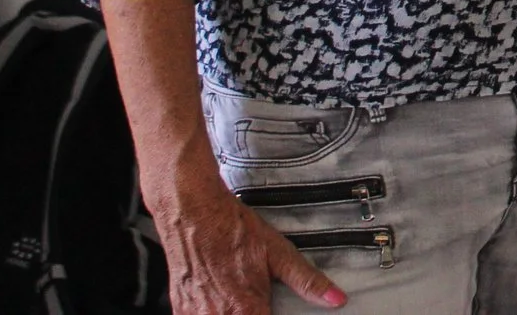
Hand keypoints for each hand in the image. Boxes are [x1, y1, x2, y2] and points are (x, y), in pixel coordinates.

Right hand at [153, 165, 342, 314]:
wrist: (192, 213)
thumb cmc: (234, 230)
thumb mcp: (277, 253)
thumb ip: (306, 281)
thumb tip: (337, 299)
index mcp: (246, 310)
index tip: (272, 309)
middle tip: (259, 301)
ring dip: (233, 313)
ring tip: (237, 297)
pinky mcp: (180, 311)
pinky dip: (212, 313)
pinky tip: (219, 299)